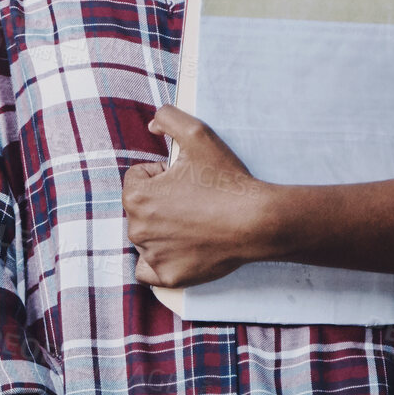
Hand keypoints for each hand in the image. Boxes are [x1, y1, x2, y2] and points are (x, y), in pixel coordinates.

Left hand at [122, 104, 276, 287]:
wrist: (257, 220)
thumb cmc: (226, 179)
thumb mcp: (197, 133)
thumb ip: (167, 117)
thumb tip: (151, 126)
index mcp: (136, 197)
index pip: (138, 178)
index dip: (163, 174)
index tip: (187, 179)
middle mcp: (137, 229)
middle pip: (141, 208)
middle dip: (161, 201)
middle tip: (194, 200)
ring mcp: (153, 256)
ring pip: (146, 236)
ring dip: (163, 228)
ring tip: (195, 222)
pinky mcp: (168, 276)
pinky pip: (148, 270)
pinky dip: (158, 261)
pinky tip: (178, 249)